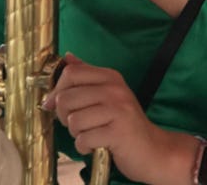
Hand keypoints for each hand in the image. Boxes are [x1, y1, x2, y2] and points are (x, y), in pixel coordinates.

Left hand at [42, 53, 185, 183]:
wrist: (153, 149)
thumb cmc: (124, 123)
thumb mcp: (108, 94)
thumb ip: (87, 75)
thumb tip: (67, 57)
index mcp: (110, 77)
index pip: (71, 73)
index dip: (57, 90)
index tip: (54, 105)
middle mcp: (114, 89)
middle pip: (67, 97)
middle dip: (64, 116)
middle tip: (78, 124)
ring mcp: (118, 109)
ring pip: (73, 120)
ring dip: (76, 134)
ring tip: (91, 134)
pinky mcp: (117, 132)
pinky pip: (83, 139)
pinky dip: (84, 147)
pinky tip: (96, 146)